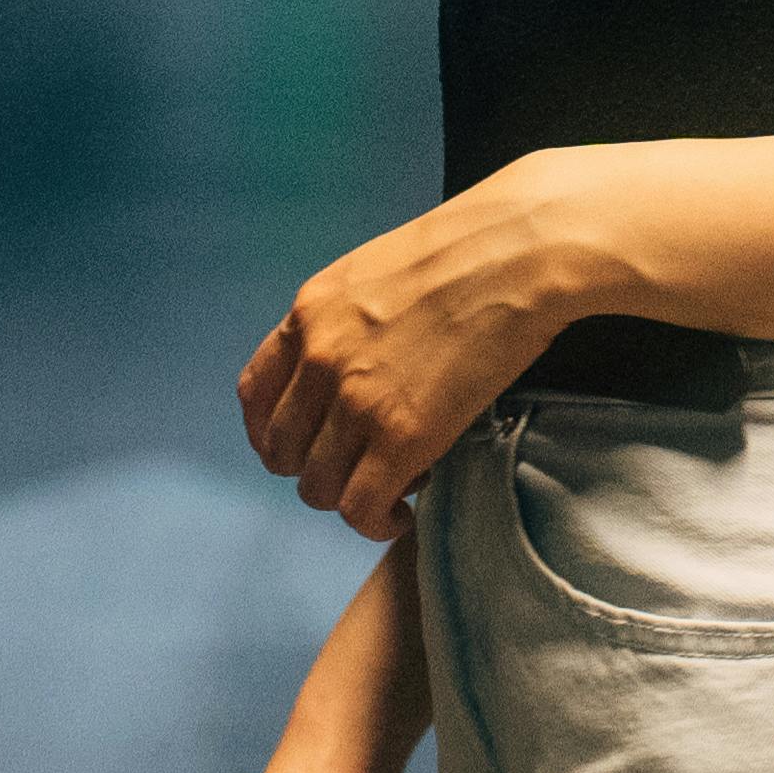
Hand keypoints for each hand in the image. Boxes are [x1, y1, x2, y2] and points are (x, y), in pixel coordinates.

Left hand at [239, 163, 602, 541]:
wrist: (519, 253)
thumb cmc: (469, 250)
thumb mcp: (377, 272)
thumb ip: (345, 321)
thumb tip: (350, 366)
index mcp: (310, 314)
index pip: (254, 396)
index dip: (271, 434)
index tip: (300, 447)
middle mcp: (319, 359)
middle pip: (281, 451)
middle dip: (313, 469)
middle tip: (356, 468)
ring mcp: (356, 400)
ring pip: (316, 488)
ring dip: (347, 499)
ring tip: (388, 491)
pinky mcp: (402, 436)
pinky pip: (360, 508)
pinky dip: (376, 522)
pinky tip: (403, 511)